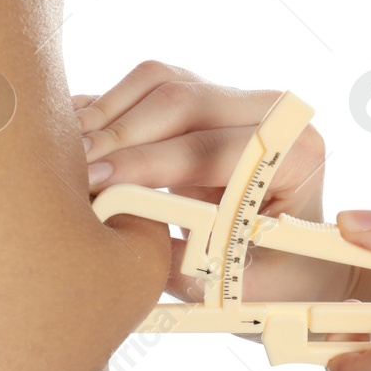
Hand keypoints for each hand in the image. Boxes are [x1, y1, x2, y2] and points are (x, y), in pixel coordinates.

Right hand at [77, 60, 353, 304]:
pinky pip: (148, 87)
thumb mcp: (243, 289)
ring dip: (107, 113)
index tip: (100, 181)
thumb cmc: (280, 283)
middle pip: (183, 99)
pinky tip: (73, 135)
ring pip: (160, 81)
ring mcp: (236, 99)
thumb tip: (120, 231)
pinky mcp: (204, 99)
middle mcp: (271, 114)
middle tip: (74, 168)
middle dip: (120, 133)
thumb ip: (189, 264)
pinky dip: (107, 107)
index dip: (149, 162)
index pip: (211, 147)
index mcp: (296, 154)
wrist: (302, 264)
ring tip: (68, 151)